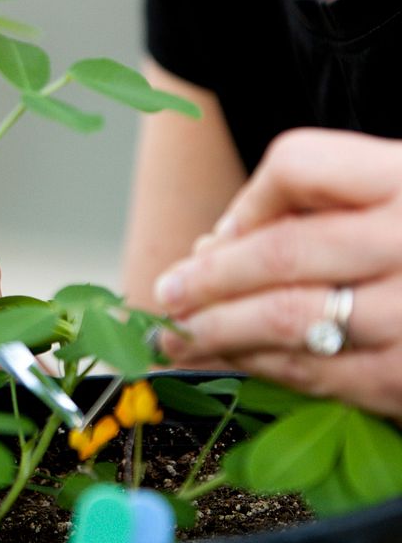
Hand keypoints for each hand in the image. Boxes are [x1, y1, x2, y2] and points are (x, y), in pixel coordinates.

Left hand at [152, 128, 401, 420]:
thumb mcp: (394, 191)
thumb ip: (318, 204)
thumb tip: (214, 248)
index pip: (298, 164)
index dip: (243, 202)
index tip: (209, 237)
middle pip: (283, 253)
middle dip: (208, 281)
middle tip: (164, 298)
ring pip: (295, 325)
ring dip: (223, 335)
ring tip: (180, 338)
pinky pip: (328, 378)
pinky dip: (272, 370)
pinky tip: (241, 364)